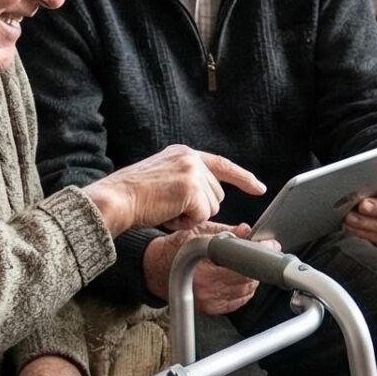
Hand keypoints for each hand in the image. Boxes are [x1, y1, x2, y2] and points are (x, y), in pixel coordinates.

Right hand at [84, 145, 264, 232]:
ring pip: (212, 207)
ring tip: (166, 208)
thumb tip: (211, 195)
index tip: (259, 188)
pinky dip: (185, 222)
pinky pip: (202, 216)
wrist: (116, 199)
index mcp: (184, 153)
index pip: (222, 164)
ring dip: (191, 216)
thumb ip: (187, 178)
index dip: (243, 178)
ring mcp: (192, 172)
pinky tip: (167, 214)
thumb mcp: (163, 175)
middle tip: (170, 207)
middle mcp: (191, 158)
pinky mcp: (191, 189)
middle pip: (217, 194)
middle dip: (199, 208)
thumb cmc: (134, 195)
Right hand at [143, 222, 271, 312]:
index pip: (243, 265)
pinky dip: (245, 289)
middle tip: (262, 251)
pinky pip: (239, 301)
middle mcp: (207, 290)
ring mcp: (210, 302)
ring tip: (247, 263)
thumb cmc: (173, 250)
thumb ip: (224, 232)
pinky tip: (240, 277)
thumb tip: (246, 230)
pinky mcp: (212, 309)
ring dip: (253, 277)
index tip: (270, 245)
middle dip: (259, 264)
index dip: (260, 254)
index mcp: (204, 271)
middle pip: (249, 279)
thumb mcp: (197, 232)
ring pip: (247, 291)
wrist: (155, 269)